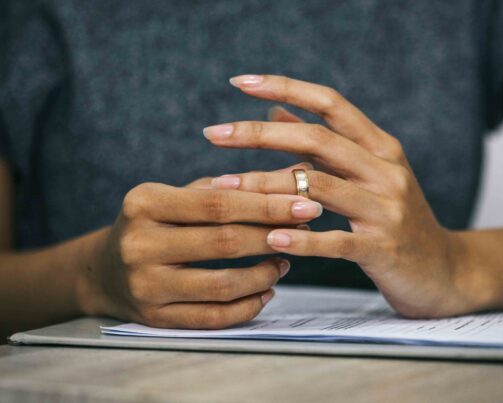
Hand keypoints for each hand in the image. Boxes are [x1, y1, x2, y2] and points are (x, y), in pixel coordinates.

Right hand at [78, 166, 321, 328]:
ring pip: (222, 285)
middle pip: (223, 242)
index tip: (306, 202)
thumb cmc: (157, 222)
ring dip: (264, 273)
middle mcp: (139, 244)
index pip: (218, 203)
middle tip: (308, 228)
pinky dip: (247, 306)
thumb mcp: (181, 195)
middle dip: (273, 234)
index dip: (267, 205)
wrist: (106, 269)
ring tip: (287, 260)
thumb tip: (296, 171)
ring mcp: (145, 285)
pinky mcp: (154, 318)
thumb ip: (232, 186)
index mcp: (145, 202)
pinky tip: (267, 290)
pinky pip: (213, 317)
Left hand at [204, 75, 484, 317]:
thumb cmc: (397, 221)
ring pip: (319, 187)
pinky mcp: (384, 248)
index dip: (285, 87)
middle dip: (259, 134)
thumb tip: (277, 113)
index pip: (330, 103)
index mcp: (381, 147)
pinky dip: (301, 239)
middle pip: (318, 139)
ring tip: (224, 188)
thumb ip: (324, 145)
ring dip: (266, 187)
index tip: (240, 82)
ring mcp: (387, 209)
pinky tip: (269, 239)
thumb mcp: (369, 175)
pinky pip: (336, 241)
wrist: (445, 272)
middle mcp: (386, 170)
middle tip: (213, 133)